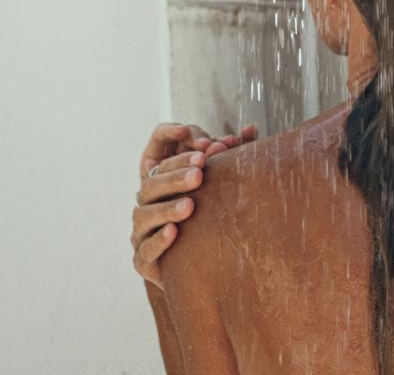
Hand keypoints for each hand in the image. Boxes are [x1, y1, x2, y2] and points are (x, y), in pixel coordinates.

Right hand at [131, 122, 257, 287]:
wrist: (205, 266)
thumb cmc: (212, 214)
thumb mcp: (221, 183)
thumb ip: (232, 156)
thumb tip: (252, 128)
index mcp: (162, 183)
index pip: (160, 159)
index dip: (173, 151)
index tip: (201, 145)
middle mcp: (147, 204)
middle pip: (150, 185)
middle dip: (175, 178)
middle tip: (199, 174)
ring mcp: (141, 233)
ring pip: (144, 216)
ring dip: (167, 208)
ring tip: (190, 206)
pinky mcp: (142, 261)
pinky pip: (144, 251)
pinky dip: (158, 241)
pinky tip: (174, 232)